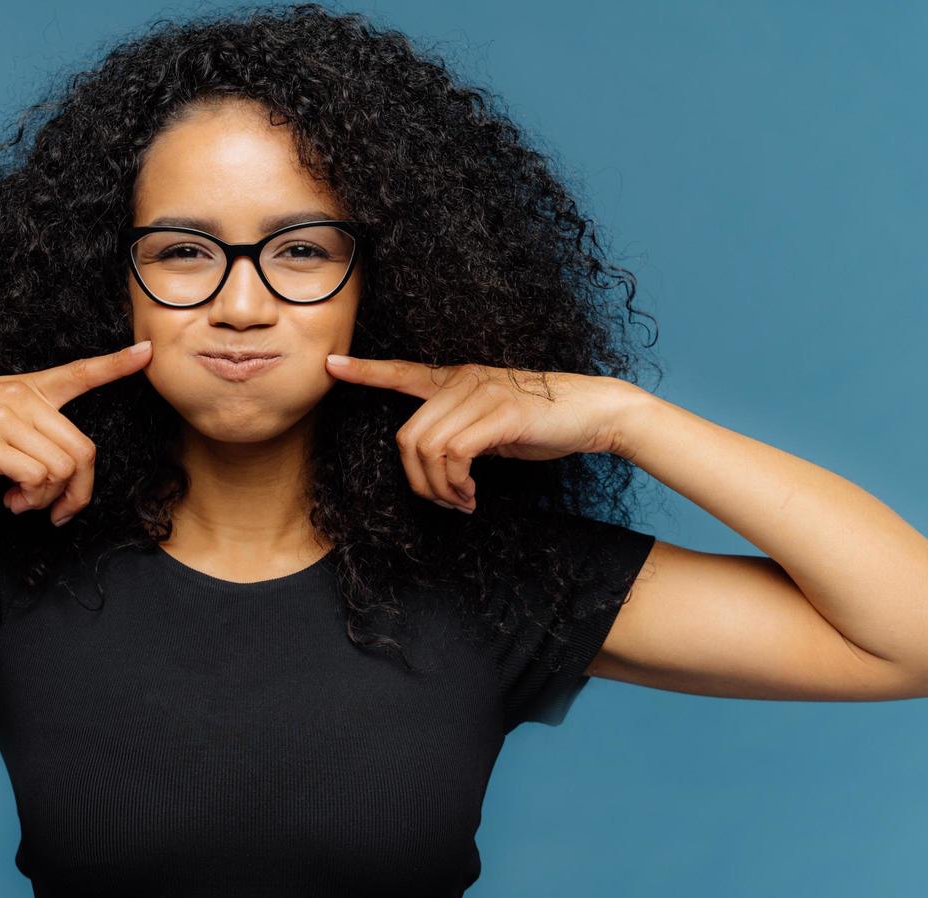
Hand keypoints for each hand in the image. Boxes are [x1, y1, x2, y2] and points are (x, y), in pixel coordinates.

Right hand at [0, 340, 151, 525]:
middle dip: (79, 492)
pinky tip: (8, 500)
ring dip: (47, 499)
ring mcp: (7, 418)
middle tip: (55, 511)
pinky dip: (29, 499)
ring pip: (64, 468)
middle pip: (84, 450)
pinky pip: (37, 477)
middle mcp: (23, 398)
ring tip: (20, 502)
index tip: (146, 352)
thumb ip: (25, 430)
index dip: (116, 364)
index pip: (79, 372)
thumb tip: (49, 474)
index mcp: (26, 388)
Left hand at [324, 354, 632, 511]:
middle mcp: (463, 381)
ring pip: (427, 448)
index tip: (332, 365)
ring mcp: (480, 394)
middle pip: (407, 436)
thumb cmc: (543, 422)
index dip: (366, 372)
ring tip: (462, 500)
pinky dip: (456, 484)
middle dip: (418, 481)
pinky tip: (471, 495)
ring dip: (440, 488)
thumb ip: (460, 432)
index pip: (403, 373)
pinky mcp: (499, 413)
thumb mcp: (492, 425)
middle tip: (446, 501)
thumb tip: (437, 461)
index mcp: (457, 380)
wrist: (594, 412)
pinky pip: (454, 454)